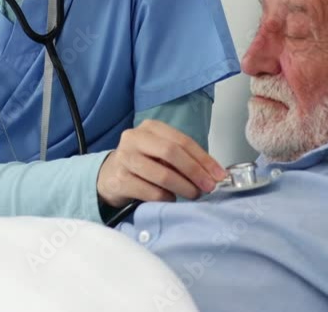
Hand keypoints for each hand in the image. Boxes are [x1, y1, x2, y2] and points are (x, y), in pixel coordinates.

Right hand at [96, 119, 226, 207]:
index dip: (203, 158)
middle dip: (195, 172)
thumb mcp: (160, 153)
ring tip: (194, 195)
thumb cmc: (142, 164)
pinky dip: (166, 198)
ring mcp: (125, 158)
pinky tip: (171, 199)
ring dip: (184, 187)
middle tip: (208, 187)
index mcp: (150, 128)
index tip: (218, 174)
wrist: (109, 177)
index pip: (182, 140)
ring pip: (162, 174)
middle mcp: (134, 138)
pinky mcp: (120, 180)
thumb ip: (183, 158)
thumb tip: (213, 174)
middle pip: (172, 153)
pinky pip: (151, 192)